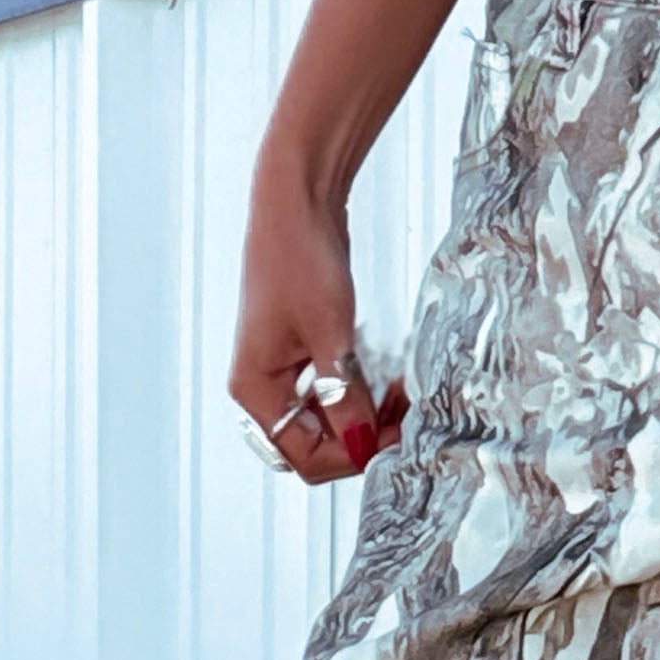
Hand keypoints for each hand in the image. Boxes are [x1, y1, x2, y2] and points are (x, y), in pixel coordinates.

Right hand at [229, 162, 407, 484]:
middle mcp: (260, 389)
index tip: (395, 435)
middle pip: (314, 446)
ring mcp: (279, 373)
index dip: (352, 454)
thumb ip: (345, 398)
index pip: (305, 457)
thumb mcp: (331, 335)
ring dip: (365, 418)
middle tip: (404, 417)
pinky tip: (388, 383)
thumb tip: (363, 448)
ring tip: (401, 398)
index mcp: (254, 391)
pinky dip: (361, 395)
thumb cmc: (301, 260)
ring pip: (327, 423)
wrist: (296, 202)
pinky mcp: (299, 354)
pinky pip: (330, 396)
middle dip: (361, 438)